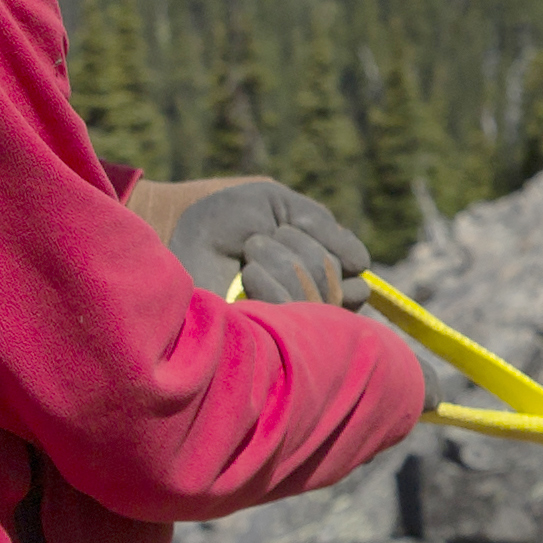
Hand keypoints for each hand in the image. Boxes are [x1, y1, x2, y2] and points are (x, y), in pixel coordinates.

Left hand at [161, 176, 374, 304]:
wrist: (181, 232)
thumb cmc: (224, 217)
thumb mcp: (279, 206)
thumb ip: (323, 227)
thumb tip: (362, 266)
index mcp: (315, 273)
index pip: (357, 276)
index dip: (338, 249)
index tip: (295, 229)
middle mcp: (305, 304)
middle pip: (340, 283)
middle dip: (299, 248)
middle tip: (258, 241)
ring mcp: (285, 324)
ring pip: (321, 298)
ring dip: (283, 262)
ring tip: (249, 255)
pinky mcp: (263, 336)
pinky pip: (296, 318)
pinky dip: (275, 285)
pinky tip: (247, 276)